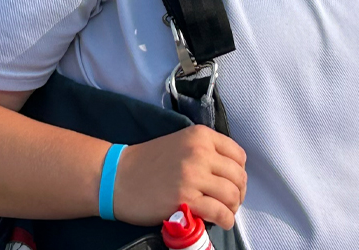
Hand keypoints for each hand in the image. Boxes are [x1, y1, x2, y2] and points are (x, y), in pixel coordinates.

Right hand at [112, 125, 246, 228]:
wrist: (119, 177)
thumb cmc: (149, 161)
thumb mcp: (181, 143)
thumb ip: (206, 151)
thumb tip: (229, 172)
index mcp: (201, 135)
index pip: (238, 155)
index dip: (239, 172)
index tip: (233, 182)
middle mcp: (200, 152)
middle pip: (238, 176)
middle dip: (239, 192)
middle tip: (231, 201)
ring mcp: (193, 176)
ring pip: (232, 194)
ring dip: (233, 207)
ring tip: (225, 212)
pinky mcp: (186, 199)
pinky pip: (219, 212)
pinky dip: (226, 219)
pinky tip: (222, 221)